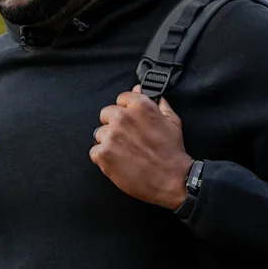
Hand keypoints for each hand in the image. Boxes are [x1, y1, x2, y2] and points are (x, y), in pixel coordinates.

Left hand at [91, 85, 191, 209]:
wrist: (172, 180)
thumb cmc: (173, 151)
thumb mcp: (172, 121)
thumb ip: (156, 103)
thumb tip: (140, 88)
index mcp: (140, 105)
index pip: (121, 99)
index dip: (126, 111)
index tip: (132, 122)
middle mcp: (123, 117)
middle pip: (106, 115)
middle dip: (114, 125)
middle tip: (128, 140)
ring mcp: (111, 135)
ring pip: (99, 134)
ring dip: (108, 143)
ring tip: (125, 154)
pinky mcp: (104, 154)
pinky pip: (94, 152)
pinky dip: (103, 159)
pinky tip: (119, 163)